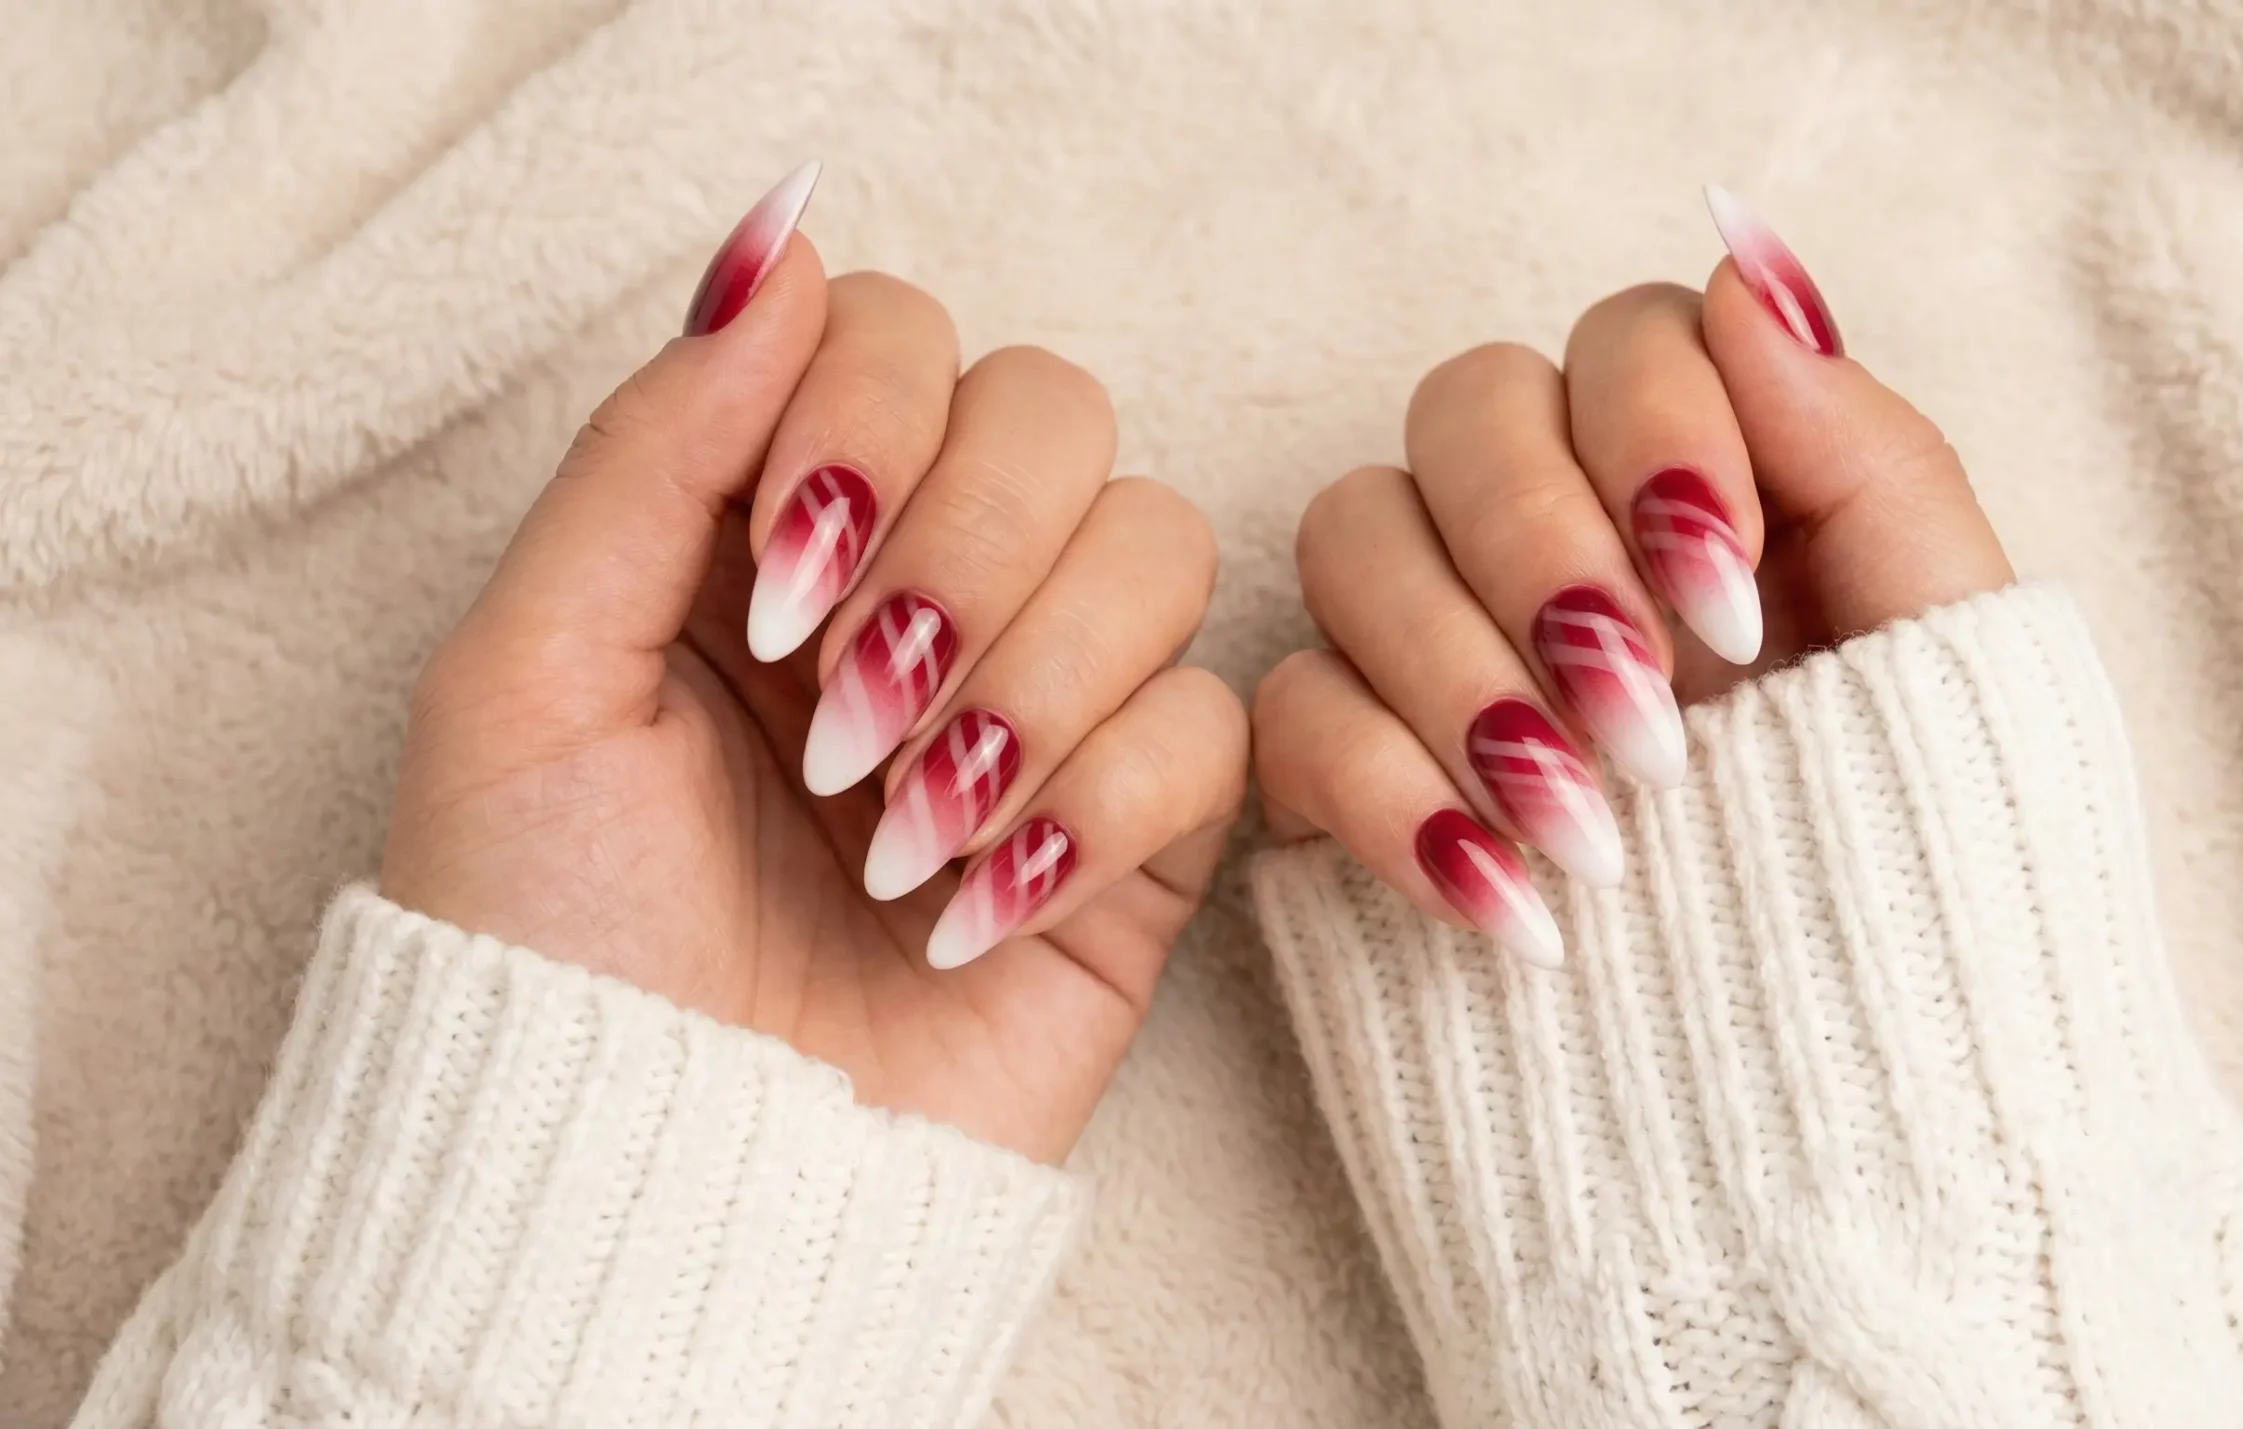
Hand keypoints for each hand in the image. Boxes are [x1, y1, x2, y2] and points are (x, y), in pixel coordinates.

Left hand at [381, 167, 1245, 1162]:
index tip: (780, 579)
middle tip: (845, 715)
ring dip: (1026, 686)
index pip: (903, 337)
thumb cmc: (553, 948)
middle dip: (960, 552)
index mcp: (770, 533)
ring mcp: (1040, 707)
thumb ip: (654, 453)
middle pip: (1058, 412)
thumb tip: (778, 255)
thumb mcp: (529, 675)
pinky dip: (1099, 807)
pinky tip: (975, 912)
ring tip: (898, 837)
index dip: (869, 417)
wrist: (655, 1192)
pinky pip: (1211, 725)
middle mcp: (919, 592)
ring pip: (1160, 546)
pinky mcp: (1138, 837)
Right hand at [1255, 189, 2011, 965]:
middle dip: (1545, 547)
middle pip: (1466, 404)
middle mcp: (1560, 538)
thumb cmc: (1911, 871)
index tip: (1731, 602)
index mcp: (1706, 488)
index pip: (1625, 338)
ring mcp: (1442, 648)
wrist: (1838, 1106)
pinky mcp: (1349, 772)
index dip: (1658, 435)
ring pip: (1352, 533)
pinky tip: (1502, 900)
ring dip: (1463, 674)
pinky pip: (1288, 711)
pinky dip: (1385, 796)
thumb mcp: (1941, 663)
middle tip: (1652, 723)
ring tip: (1599, 838)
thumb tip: (1749, 269)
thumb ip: (1864, 452)